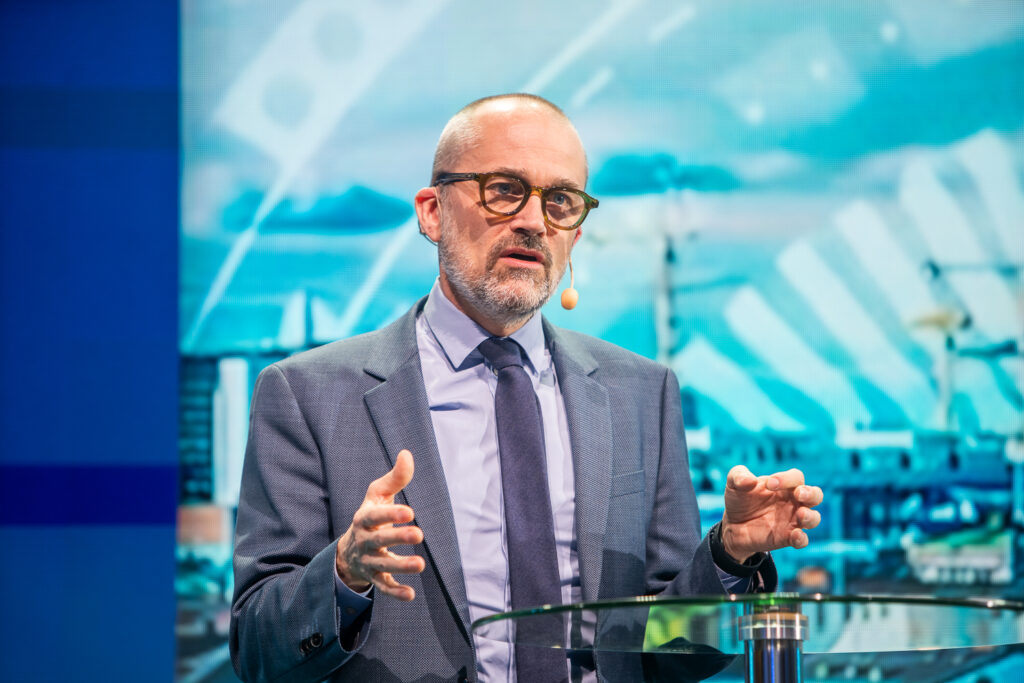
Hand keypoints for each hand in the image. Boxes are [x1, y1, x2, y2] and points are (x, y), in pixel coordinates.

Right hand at [335, 449, 424, 600]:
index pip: (375, 516)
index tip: (410, 511)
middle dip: (397, 538)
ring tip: (421, 565)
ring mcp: (368, 560)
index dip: (391, 515)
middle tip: (418, 534)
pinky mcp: (375, 576)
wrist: (350, 548)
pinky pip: (383, 586)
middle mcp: (364, 540)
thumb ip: (395, 477)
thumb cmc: (371, 515)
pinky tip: (411, 595)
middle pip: (379, 541)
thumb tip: (407, 454)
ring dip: (401, 566)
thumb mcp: (378, 494)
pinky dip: (395, 592)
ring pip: (382, 565)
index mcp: (364, 518)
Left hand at [721, 466, 822, 562]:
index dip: (786, 479)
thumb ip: (738, 476)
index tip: (769, 485)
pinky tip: (795, 536)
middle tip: (799, 494)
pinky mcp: (787, 538)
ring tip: (801, 514)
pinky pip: (802, 540)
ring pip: (814, 518)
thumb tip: (749, 481)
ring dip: (810, 516)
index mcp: (784, 486)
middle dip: (811, 493)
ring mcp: (792, 521)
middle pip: (815, 495)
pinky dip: (801, 539)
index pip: (796, 477)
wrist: (732, 526)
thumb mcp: (734, 484)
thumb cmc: (739, 500)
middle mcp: (793, 502)